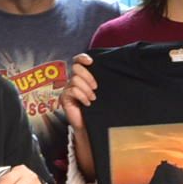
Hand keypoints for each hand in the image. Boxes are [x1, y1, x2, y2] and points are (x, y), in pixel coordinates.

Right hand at [65, 53, 98, 177]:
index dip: (82, 58)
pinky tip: (87, 103)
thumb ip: (104, 81)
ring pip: (75, 80)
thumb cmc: (99, 108)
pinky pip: (72, 91)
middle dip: (88, 76)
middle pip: (76, 68)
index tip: (91, 62)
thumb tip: (117, 69)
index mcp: (82, 76)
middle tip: (96, 88)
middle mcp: (73, 80)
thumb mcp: (103, 92)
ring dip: (86, 89)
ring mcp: (68, 89)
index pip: (78, 60)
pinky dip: (81, 96)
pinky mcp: (64, 98)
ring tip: (92, 98)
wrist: (91, 125)